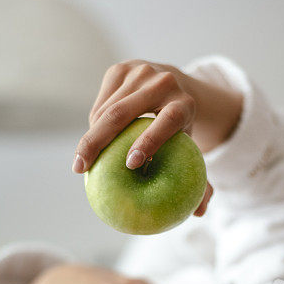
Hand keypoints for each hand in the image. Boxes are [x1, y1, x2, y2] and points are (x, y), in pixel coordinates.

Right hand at [72, 60, 214, 216]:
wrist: (174, 85)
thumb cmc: (182, 131)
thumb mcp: (193, 151)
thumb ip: (202, 181)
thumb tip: (199, 214)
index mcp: (186, 104)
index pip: (167, 121)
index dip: (149, 141)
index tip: (131, 165)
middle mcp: (162, 83)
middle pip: (123, 113)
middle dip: (97, 141)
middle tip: (82, 169)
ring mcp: (139, 72)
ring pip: (106, 109)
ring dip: (91, 137)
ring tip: (81, 163)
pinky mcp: (120, 69)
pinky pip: (100, 103)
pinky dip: (92, 125)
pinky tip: (89, 145)